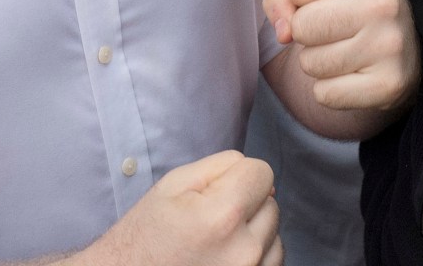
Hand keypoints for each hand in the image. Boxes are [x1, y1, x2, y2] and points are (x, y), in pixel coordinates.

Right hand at [81, 152, 279, 265]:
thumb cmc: (147, 236)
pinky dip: (255, 255)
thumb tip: (264, 178)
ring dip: (253, 233)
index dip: (237, 176)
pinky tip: (223, 257)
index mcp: (223, 217)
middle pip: (271, 204)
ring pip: (275, 234)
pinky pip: (272, 261)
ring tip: (215, 242)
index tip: (214, 192)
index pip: (263, 173)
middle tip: (208, 221)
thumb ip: (223, 166)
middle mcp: (244, 252)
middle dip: (246, 205)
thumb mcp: (174, 185)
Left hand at [262, 0, 418, 116]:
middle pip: (302, 25)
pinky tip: (353, 77)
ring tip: (344, 54)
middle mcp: (384, 4)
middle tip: (333, 33)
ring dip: (317, 64)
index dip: (299, 1)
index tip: (325, 4)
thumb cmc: (350, 13)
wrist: (403, 55)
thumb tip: (283, 32)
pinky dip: (330, 91)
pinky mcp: (389, 85)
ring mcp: (390, 46)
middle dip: (305, 35)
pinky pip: (325, 94)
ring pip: (311, 63)